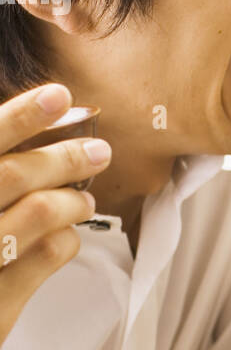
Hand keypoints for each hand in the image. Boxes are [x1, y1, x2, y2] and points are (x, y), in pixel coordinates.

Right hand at [0, 83, 111, 347]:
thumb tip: (25, 138)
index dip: (21, 115)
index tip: (60, 95)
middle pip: (14, 175)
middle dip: (64, 156)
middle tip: (98, 150)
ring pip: (39, 212)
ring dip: (73, 199)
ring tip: (86, 201)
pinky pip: (48, 254)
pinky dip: (67, 238)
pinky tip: (68, 237)